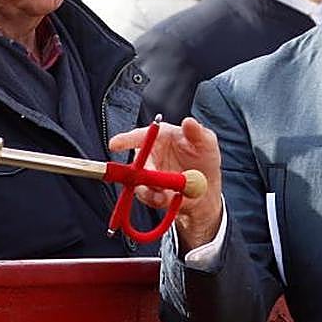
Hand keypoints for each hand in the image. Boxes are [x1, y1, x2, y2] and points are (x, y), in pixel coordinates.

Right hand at [109, 117, 222, 249]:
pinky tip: (171, 198)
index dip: (126, 139)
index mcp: (162, 137)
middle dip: (141, 173)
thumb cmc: (205, 160)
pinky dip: (158, 200)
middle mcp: (151, 154)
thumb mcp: (207, 144)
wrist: (206, 191)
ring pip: (140, 182)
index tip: (115, 144)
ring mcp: (149, 174)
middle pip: (136, 162)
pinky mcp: (149, 192)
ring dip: (153, 190)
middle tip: (153, 180)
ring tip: (170, 194)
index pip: (141, 136)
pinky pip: (147, 197)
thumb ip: (198, 133)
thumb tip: (188, 121)